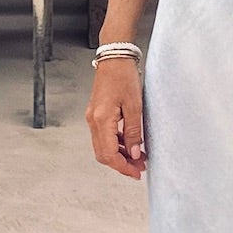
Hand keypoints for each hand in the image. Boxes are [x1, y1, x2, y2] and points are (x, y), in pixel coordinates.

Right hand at [85, 57, 146, 179]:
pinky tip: (131, 144)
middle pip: (103, 154)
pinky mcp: (96, 114)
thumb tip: (134, 154)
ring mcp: (93, 118)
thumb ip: (133, 132)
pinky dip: (117, 144)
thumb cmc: (124, 77)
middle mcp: (93, 121)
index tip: (137, 173)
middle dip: (121, 164)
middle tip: (139, 168)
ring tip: (139, 157)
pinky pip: (104, 136)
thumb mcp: (135, 106)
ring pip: (103, 146)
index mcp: (101, 120)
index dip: (123, 167)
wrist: (114, 58)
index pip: (109, 154)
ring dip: (119, 155)